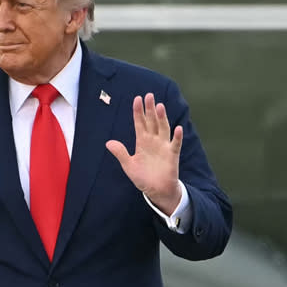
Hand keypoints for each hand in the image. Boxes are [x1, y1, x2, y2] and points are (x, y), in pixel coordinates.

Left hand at [104, 91, 183, 209]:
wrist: (156, 190)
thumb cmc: (143, 177)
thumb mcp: (128, 165)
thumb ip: (120, 153)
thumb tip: (108, 143)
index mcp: (142, 141)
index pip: (139, 123)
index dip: (138, 112)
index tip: (137, 99)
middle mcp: (153, 141)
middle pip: (152, 121)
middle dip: (150, 109)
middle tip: (149, 95)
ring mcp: (163, 147)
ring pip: (163, 129)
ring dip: (162, 118)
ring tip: (160, 106)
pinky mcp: (172, 155)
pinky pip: (175, 144)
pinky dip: (176, 137)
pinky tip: (178, 129)